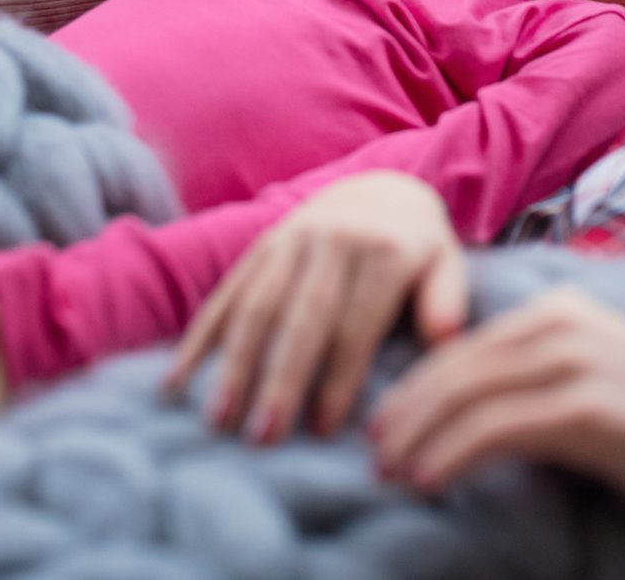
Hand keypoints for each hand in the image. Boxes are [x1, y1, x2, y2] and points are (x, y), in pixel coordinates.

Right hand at [165, 172, 468, 443]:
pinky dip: (200, 339)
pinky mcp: (260, 247)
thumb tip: (444, 340)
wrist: (380, 188)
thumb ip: (447, 300)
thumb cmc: (418, 248)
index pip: (356, 323)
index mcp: (384, 251)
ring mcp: (290, 241)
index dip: (338, 378)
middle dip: (279, 379)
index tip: (322, 430)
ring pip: (257, 306)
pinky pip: (227, 295)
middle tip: (261, 436)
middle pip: (302, 318)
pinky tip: (177, 380)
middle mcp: (333, 240)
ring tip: (216, 417)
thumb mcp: (446, 263)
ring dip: (234, 364)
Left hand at [371, 287, 624, 579]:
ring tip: (388, 473)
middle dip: (405, 411)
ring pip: (465, 395)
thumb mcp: (600, 374)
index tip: (384, 424)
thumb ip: (542, 373)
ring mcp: (574, 362)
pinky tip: (427, 480)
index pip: (464, 345)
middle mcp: (563, 323)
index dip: (416, 385)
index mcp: (561, 308)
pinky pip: (494, 430)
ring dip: (416, 437)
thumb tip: (476, 406)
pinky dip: (450, 455)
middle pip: (455, 366)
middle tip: (371, 453)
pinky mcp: (586, 410)